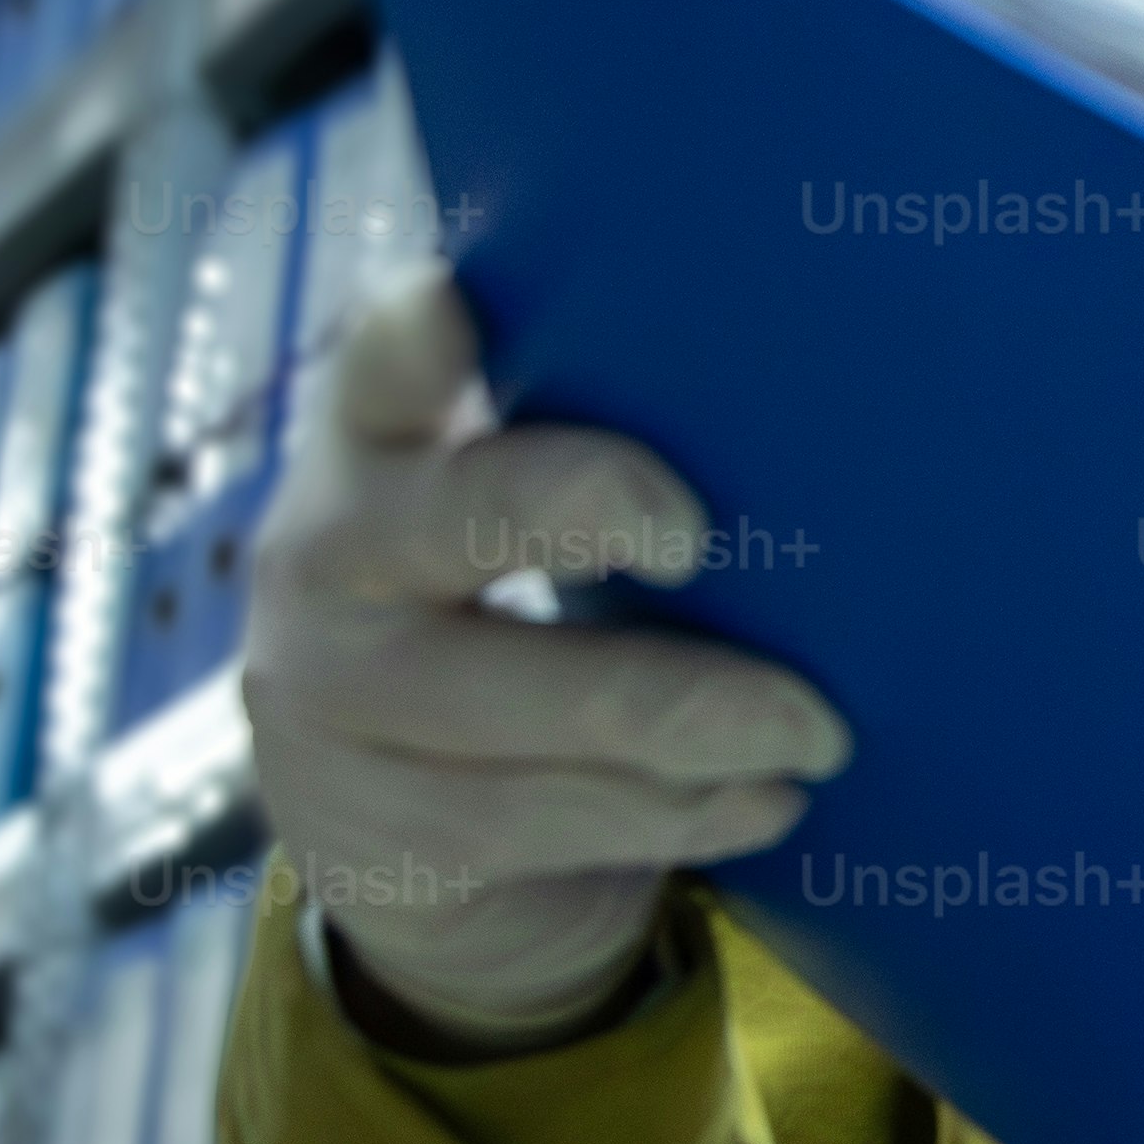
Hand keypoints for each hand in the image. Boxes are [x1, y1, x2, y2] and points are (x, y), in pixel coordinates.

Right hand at [247, 272, 848, 1056]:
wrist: (395, 841)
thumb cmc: (503, 620)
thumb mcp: (510, 523)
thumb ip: (589, 453)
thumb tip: (821, 419)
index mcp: (368, 446)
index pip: (378, 361)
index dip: (422, 332)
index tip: (473, 302)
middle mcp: (322, 559)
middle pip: (458, 514)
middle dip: (586, 506)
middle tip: (699, 537)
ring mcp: (328, 707)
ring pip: (514, 709)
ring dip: (686, 717)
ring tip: (813, 730)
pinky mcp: (369, 838)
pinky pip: (535, 826)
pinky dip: (672, 815)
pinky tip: (767, 800)